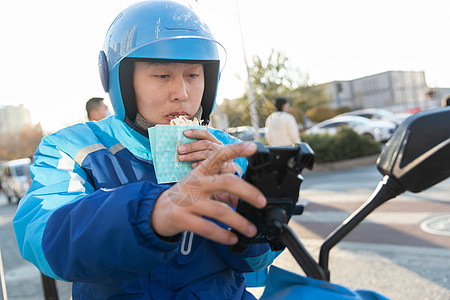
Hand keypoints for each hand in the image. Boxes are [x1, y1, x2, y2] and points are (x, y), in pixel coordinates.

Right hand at [151, 142, 265, 244]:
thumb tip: (247, 200)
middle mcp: (195, 183)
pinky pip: (207, 228)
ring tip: (251, 230)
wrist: (156, 211)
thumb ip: (224, 192)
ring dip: (239, 222)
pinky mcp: (182, 218)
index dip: (236, 150)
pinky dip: (222, 235)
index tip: (254, 146)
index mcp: (201, 172)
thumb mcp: (202, 188)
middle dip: (247, 191)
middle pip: (225, 182)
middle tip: (262, 202)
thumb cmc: (186, 197)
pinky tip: (232, 239)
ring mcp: (188, 201)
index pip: (219, 155)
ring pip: (219, 210)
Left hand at [177, 129, 235, 173]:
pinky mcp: (229, 168)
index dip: (196, 132)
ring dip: (193, 155)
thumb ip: (197, 150)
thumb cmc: (209, 168)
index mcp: (216, 143)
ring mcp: (227, 158)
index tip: (184, 132)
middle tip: (179, 149)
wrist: (224, 181)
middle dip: (191, 146)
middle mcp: (222, 149)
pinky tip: (192, 166)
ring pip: (208, 153)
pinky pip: (214, 165)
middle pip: (206, 144)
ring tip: (181, 158)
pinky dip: (201, 164)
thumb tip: (181, 146)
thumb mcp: (204, 157)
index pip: (206, 135)